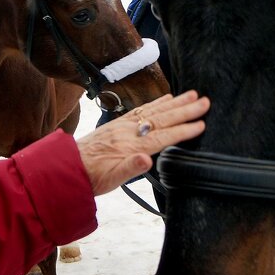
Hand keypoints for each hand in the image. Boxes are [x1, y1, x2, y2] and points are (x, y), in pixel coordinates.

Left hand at [77, 91, 208, 194]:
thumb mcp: (111, 179)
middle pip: (162, 118)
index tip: (202, 124)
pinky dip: (157, 103)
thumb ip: (130, 168)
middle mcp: (129, 131)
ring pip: (155, 110)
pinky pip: (142, 110)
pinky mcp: (120, 124)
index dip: (183, 130)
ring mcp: (124, 125)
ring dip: (175, 102)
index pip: (163, 136)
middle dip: (185, 110)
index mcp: (131, 146)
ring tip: (193, 95)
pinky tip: (167, 98)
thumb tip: (147, 160)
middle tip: (205, 101)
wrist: (69, 166)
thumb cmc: (91, 176)